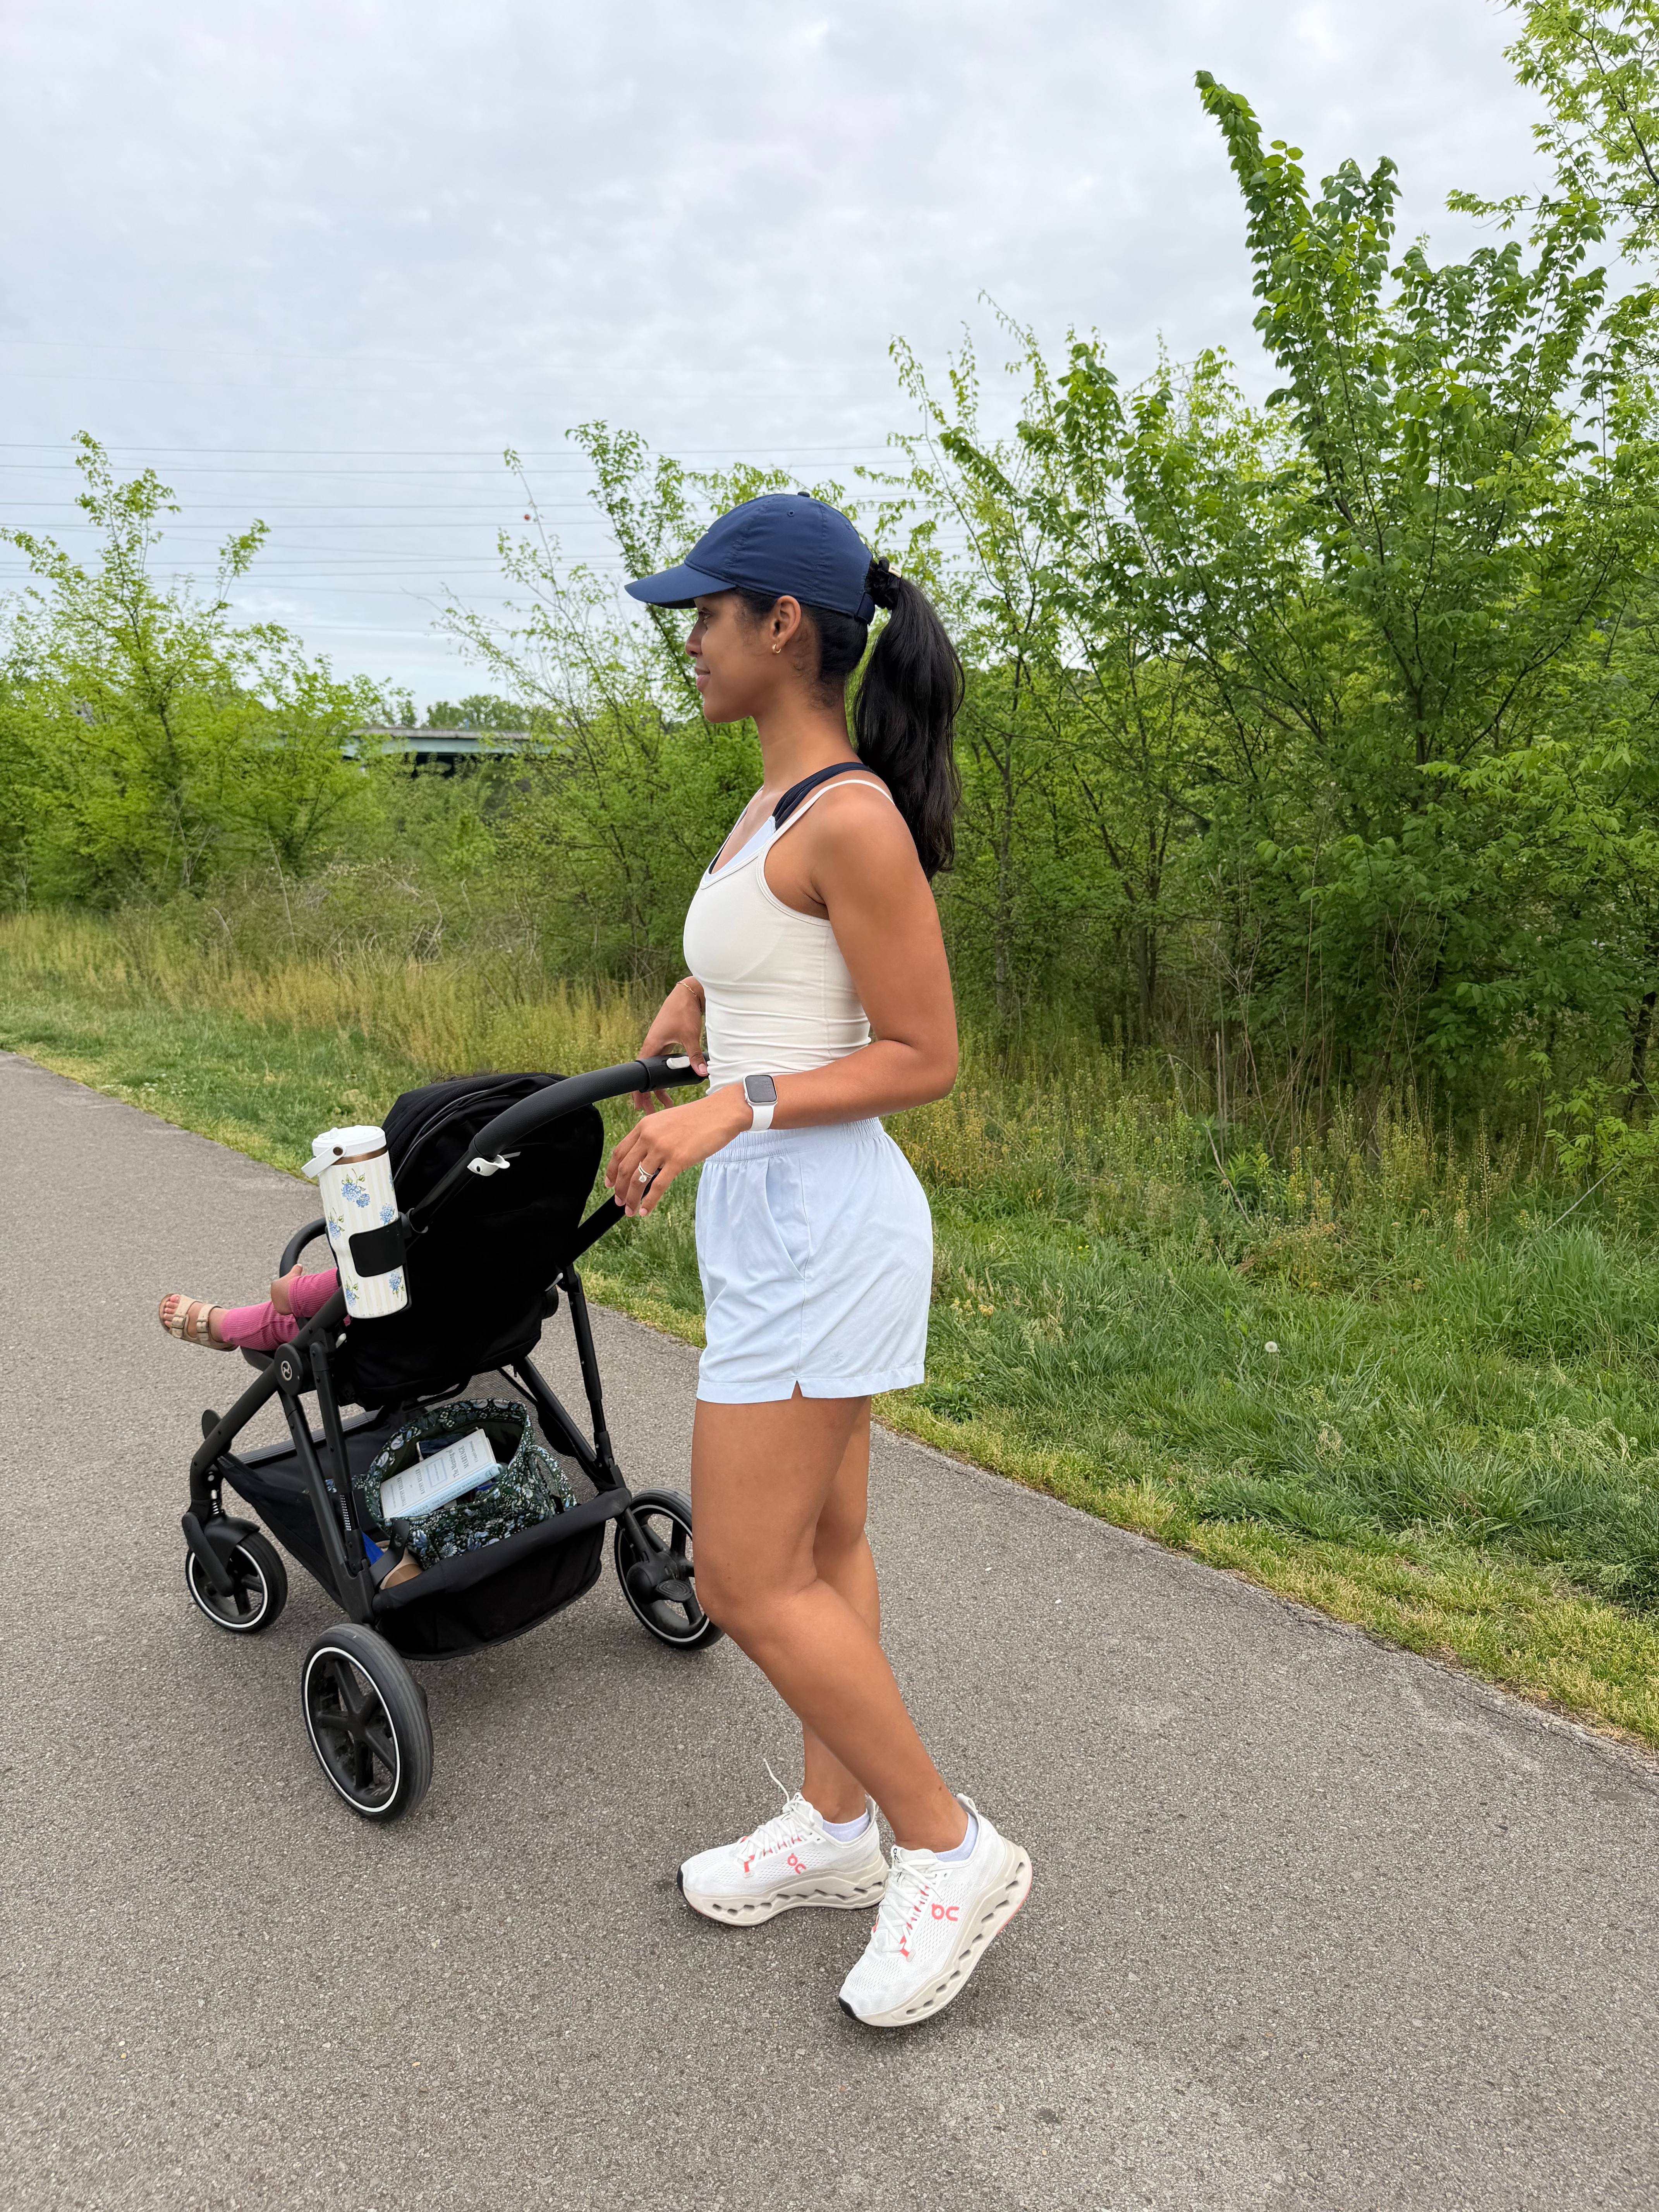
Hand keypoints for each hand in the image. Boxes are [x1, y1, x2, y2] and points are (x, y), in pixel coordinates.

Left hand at [606, 1087, 748, 1217]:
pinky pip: (658, 1185)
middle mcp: (649, 1136)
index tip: (610, 1184)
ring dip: (632, 1198)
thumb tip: (645, 1159)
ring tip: (630, 1210)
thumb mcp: (667, 1122)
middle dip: (620, 1189)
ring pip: (638, 1179)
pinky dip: (649, 1201)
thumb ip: (653, 1137)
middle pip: (625, 1168)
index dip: (611, 1171)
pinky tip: (645, 1210)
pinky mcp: (678, 1160)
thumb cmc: (698, 1118)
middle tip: (620, 1202)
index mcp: (644, 1126)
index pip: (619, 1152)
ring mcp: (662, 1148)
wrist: (721, 1113)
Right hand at [632, 977, 708, 1111]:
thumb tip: (702, 1073)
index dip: (639, 1091)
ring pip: (656, 1071)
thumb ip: (694, 1056)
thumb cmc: (683, 1011)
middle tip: (654, 1111)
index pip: (641, 1074)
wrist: (687, 993)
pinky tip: (673, 1082)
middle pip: (648, 1076)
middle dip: (649, 1094)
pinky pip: (663, 1062)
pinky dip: (666, 1074)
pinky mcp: (667, 1041)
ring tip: (666, 1102)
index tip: (640, 1105)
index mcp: (652, 1046)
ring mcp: (659, 1044)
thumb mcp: (689, 1036)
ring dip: (659, 1086)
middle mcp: (653, 1046)